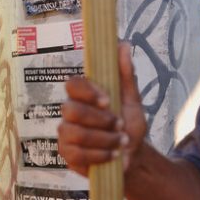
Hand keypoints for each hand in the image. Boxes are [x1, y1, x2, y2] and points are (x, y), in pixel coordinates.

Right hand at [58, 42, 147, 176]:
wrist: (133, 155)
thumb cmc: (129, 124)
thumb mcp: (132, 99)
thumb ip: (126, 74)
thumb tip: (123, 44)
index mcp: (84, 94)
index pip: (72, 84)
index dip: (87, 92)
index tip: (107, 101)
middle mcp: (70, 111)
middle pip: (71, 110)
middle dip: (100, 121)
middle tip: (120, 126)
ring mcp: (66, 133)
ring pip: (76, 133)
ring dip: (104, 140)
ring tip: (121, 143)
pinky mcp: (67, 154)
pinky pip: (77, 154)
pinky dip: (99, 156)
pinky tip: (112, 155)